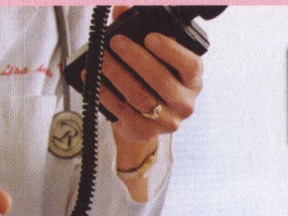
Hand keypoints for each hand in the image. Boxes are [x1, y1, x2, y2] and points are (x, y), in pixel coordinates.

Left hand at [102, 6, 203, 144]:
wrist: (145, 118)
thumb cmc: (152, 80)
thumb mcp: (156, 56)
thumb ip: (143, 29)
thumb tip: (121, 8)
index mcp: (193, 80)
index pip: (189, 65)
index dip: (170, 50)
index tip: (149, 37)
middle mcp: (185, 102)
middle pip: (160, 80)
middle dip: (135, 58)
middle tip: (116, 42)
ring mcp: (166, 121)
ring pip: (139, 96)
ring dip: (117, 74)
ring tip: (101, 58)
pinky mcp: (144, 131)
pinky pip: (122, 111)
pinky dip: (106, 94)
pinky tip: (94, 80)